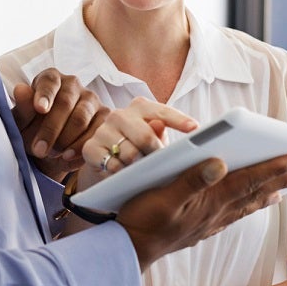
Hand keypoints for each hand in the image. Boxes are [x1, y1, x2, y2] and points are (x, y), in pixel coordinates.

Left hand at [11, 68, 107, 179]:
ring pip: (81, 119)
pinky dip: (81, 147)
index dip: (45, 94)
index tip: (40, 109)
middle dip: (51, 129)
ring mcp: (90, 99)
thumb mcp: (22, 122)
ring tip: (52, 153)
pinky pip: (96, 132)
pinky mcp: (103, 116)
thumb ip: (22, 107)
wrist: (49, 149)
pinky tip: (68, 156)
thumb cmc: (32, 130)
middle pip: (65, 103)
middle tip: (39, 149)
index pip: (49, 81)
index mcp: (50, 79)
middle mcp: (72, 84)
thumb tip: (20, 90)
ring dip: (65, 140)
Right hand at [80, 96, 197, 174]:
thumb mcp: (154, 142)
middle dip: (157, 154)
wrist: (105, 164)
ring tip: (142, 173)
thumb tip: (168, 130)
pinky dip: (122, 174)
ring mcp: (103, 130)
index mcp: (140, 108)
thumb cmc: (138, 149)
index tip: (195, 128)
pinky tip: (124, 177)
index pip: (162, 112)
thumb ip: (162, 135)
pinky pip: (112, 165)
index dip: (179, 120)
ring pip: (129, 153)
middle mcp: (120, 115)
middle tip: (162, 166)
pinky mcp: (90, 147)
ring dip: (139, 168)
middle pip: (145, 136)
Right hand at [117, 152, 286, 270]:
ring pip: (246, 205)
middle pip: (253, 192)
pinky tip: (253, 205)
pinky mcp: (201, 229)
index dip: (272, 168)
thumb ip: (190, 179)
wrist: (129, 251)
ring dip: (268, 193)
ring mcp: (209, 222)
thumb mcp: (161, 196)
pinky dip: (249, 207)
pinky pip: (234, 215)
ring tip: (286, 186)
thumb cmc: (141, 220)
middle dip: (279, 179)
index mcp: (208, 200)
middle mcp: (214, 212)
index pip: (247, 180)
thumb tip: (220, 162)